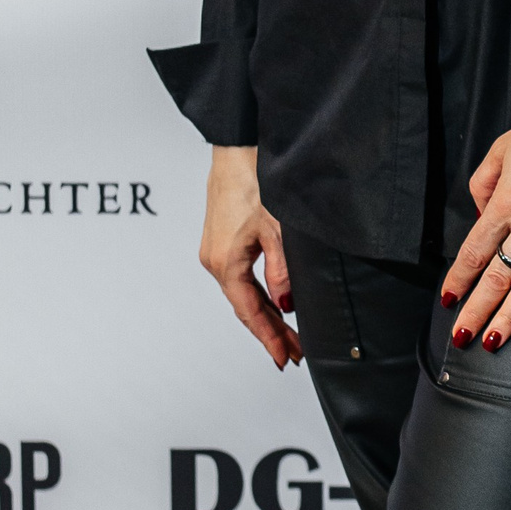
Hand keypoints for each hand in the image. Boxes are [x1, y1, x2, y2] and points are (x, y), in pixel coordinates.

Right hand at [199, 145, 300, 369]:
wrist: (236, 150)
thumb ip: (282, 270)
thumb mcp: (277, 229)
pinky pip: (241, 279)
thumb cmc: (255, 182)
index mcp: (225, 263)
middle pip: (246, 307)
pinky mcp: (221, 242)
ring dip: (267, 314)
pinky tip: (275, 304)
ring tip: (290, 335)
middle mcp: (215, 261)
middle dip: (272, 332)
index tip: (285, 359)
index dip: (269, 338)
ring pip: (244, 294)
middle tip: (296, 353)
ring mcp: (215, 252)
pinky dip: (259, 295)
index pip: (250, 312)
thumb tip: (287, 305)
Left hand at [440, 100, 510, 348]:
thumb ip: (483, 183)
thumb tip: (481, 213)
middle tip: (461, 337)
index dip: (459, 279)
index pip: (474, 252)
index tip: (448, 299)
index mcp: (506, 203)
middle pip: (497, 278)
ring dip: (509, 319)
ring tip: (493, 342)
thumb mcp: (502, 147)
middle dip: (476, 311)